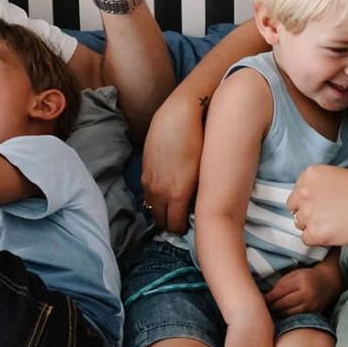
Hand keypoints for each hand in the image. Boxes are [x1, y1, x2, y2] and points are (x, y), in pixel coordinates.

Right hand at [140, 92, 206, 232]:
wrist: (179, 116)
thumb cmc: (199, 140)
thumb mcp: (203, 171)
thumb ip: (196, 194)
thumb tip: (196, 207)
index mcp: (178, 194)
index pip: (176, 225)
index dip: (183, 230)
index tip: (189, 227)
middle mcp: (160, 191)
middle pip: (161, 221)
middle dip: (170, 225)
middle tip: (181, 222)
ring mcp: (149, 181)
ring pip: (151, 208)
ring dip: (160, 212)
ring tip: (172, 209)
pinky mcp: (144, 170)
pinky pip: (146, 194)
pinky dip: (154, 198)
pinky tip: (164, 193)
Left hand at [264, 262, 342, 316]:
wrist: (329, 281)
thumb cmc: (308, 276)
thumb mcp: (294, 275)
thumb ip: (281, 285)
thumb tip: (264, 297)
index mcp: (301, 281)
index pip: (279, 292)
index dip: (268, 297)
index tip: (259, 300)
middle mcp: (307, 294)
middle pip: (283, 304)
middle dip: (271, 307)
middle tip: (260, 309)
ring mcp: (312, 305)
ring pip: (288, 313)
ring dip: (278, 314)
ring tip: (269, 313)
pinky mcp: (314, 313)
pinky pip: (296, 318)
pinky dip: (287, 317)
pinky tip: (281, 316)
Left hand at [287, 165, 347, 247]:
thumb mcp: (337, 175)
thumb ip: (319, 185)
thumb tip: (313, 199)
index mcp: (309, 175)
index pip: (297, 192)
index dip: (309, 201)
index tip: (322, 205)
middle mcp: (303, 192)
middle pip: (294, 209)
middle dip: (307, 214)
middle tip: (326, 217)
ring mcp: (308, 213)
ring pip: (300, 225)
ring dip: (313, 227)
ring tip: (334, 225)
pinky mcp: (315, 232)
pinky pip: (306, 240)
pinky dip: (318, 240)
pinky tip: (334, 233)